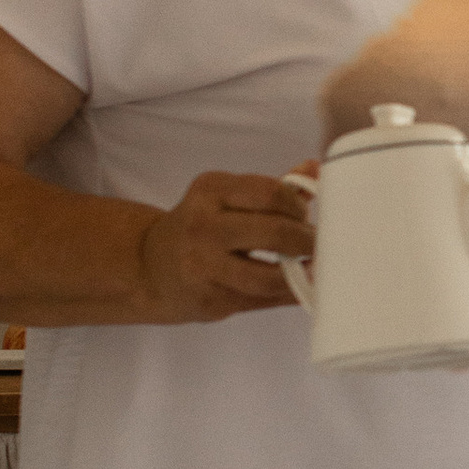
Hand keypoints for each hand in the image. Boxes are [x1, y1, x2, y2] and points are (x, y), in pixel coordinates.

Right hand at [133, 168, 314, 321]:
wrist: (150, 268)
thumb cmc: (201, 227)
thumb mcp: (226, 197)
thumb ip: (271, 187)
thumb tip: (314, 167)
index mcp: (210, 190)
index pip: (270, 192)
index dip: (298, 206)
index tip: (306, 215)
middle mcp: (202, 225)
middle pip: (274, 233)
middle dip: (307, 241)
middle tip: (318, 245)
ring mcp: (203, 265)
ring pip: (268, 277)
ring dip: (300, 275)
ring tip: (312, 268)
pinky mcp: (209, 299)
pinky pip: (260, 300)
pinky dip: (286, 295)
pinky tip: (297, 287)